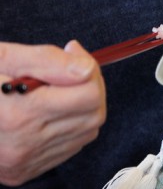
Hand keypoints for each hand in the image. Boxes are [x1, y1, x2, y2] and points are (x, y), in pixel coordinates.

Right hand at [0, 41, 105, 185]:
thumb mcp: (1, 58)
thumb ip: (45, 60)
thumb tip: (85, 68)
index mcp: (16, 114)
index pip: (87, 94)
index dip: (88, 67)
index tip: (72, 51)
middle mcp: (24, 143)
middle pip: (94, 113)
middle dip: (93, 84)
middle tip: (75, 66)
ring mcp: (26, 161)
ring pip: (87, 130)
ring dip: (85, 104)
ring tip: (63, 86)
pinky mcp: (26, 171)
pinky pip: (72, 145)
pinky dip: (74, 124)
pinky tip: (54, 109)